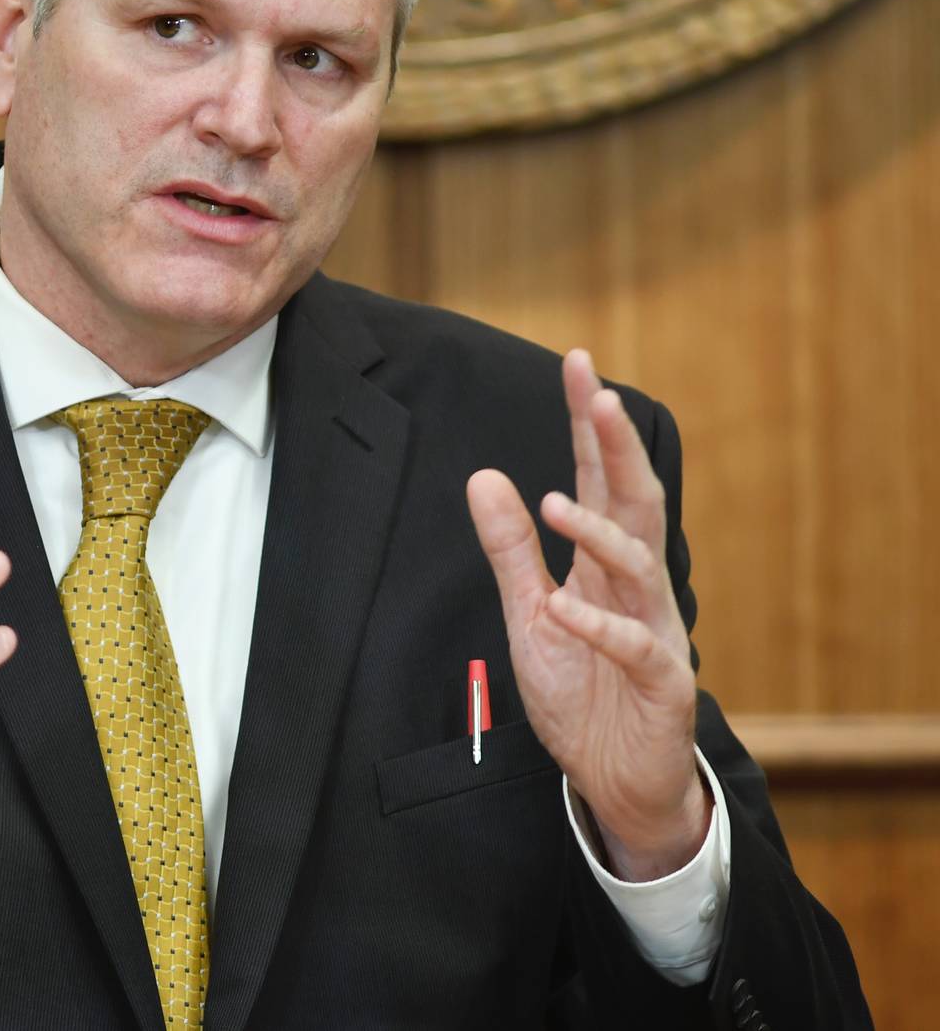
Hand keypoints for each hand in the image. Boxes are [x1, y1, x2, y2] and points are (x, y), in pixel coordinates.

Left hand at [466, 350, 708, 880]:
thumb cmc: (581, 693)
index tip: (579, 366)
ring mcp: (655, 631)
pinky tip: (562, 606)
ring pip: (638, 567)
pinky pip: (633, 647)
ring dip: (596, 532)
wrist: (618, 779)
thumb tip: (484, 476)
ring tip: (553, 501)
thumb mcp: (529, 614)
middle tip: (599, 395)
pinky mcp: (662, 683)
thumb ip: (511, 550)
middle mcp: (638, 586)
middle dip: (617, 449)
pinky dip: (597, 625)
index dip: (589, 425)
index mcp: (605, 564)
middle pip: (634, 503)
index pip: (599, 479)